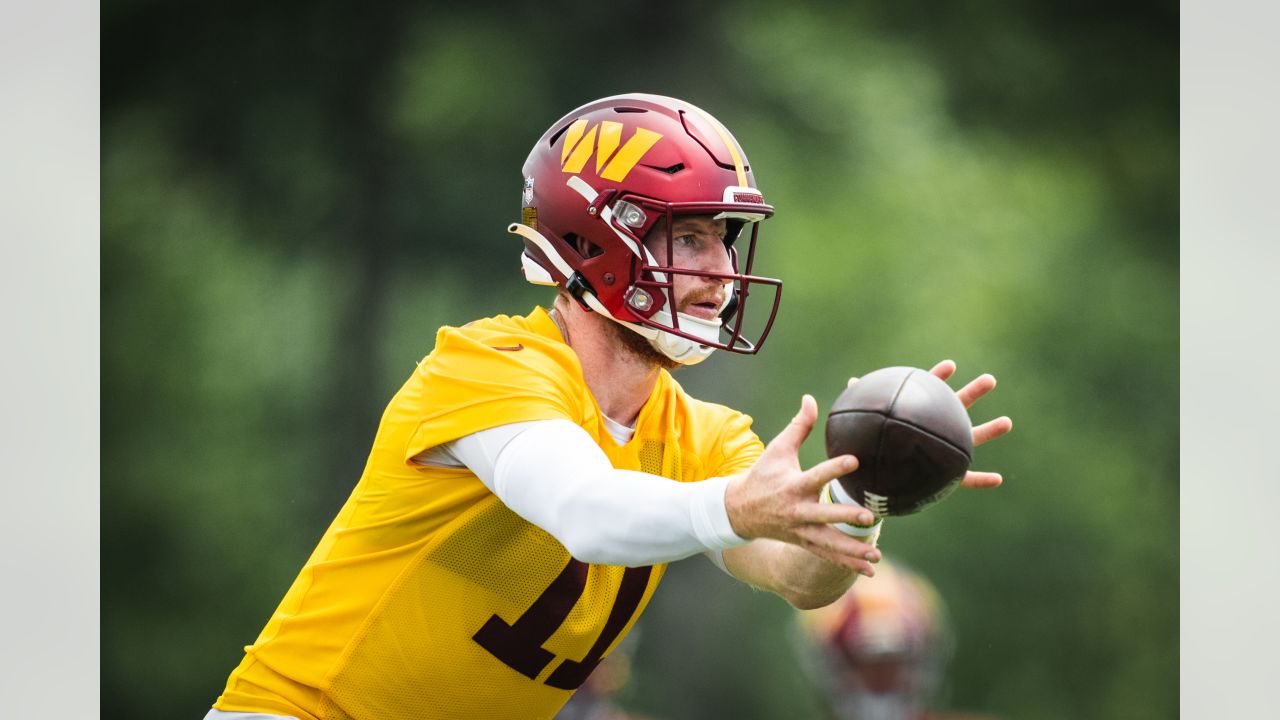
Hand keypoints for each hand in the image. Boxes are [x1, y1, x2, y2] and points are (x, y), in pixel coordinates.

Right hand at [724, 395, 881, 576]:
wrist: (739, 511)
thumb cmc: (762, 475)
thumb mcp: (777, 449)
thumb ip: (798, 426)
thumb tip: (810, 398)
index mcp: (793, 485)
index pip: (816, 476)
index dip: (834, 468)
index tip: (855, 461)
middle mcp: (797, 511)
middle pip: (824, 515)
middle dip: (845, 517)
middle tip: (869, 517)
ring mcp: (801, 530)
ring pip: (829, 542)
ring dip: (852, 550)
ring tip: (876, 554)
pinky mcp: (804, 543)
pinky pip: (828, 556)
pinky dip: (848, 564)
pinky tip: (870, 569)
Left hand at [845, 359, 1013, 488]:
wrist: (879, 477)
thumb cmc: (874, 446)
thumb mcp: (866, 426)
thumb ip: (862, 405)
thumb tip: (853, 382)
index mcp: (918, 413)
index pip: (929, 391)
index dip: (937, 378)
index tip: (950, 365)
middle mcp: (935, 427)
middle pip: (956, 407)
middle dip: (973, 392)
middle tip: (990, 379)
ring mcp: (943, 450)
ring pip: (969, 438)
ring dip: (988, 430)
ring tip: (1007, 422)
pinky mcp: (946, 475)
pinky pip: (966, 479)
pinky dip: (981, 479)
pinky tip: (997, 479)